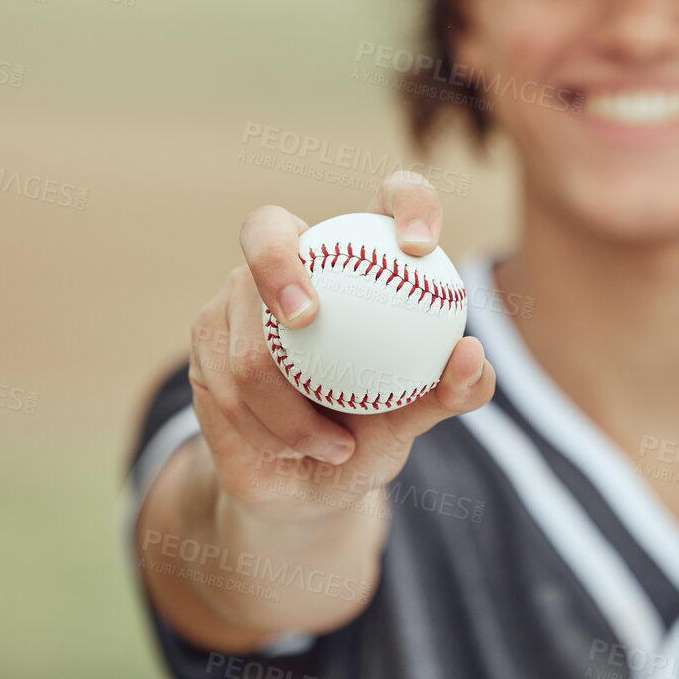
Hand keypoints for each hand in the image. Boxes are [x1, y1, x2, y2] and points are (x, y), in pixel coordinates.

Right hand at [187, 171, 495, 522]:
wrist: (303, 481)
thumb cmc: (370, 433)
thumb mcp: (417, 417)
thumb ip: (452, 390)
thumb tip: (471, 355)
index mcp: (362, 255)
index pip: (392, 196)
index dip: (408, 202)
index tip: (420, 248)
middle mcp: (296, 258)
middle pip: (267, 227)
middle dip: (276, 264)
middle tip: (305, 317)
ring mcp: (240, 294)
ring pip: (249, 340)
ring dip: (291, 410)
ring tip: (336, 445)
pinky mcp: (207, 335)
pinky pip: (229, 382)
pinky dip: (269, 429)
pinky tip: (294, 451)